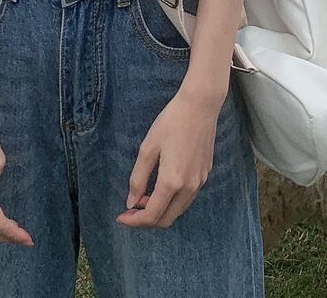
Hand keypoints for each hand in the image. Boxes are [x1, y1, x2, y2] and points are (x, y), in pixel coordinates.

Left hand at [116, 84, 224, 228]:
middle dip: (147, 220)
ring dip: (161, 210)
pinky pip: (187, 198)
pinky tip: (162, 186)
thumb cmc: (171, 122)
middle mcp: (189, 187)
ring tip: (144, 197)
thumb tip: (131, 202)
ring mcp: (200, 181)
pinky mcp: (205, 174)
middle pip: (167, 219)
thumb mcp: (148, 148)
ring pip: (179, 210)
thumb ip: (138, 178)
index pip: (152, 215)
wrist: (200, 106)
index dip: (134, 221)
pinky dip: (173, 201)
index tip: (121, 217)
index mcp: (172, 181)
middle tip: (131, 210)